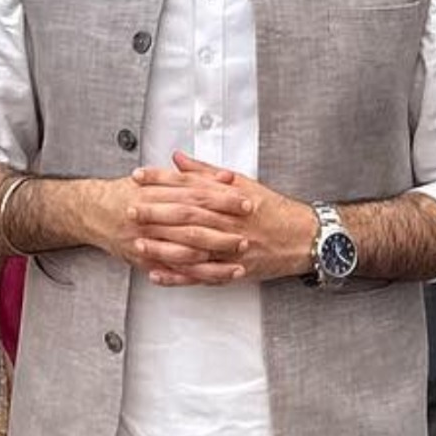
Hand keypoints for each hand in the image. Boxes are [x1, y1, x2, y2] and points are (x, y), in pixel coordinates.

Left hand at [127, 154, 314, 285]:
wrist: (304, 238)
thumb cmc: (273, 210)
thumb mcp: (243, 184)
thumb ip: (206, 172)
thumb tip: (178, 159)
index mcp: (229, 198)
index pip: (190, 185)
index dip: (161, 180)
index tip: (139, 176)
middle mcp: (229, 222)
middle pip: (188, 215)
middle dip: (156, 211)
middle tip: (130, 207)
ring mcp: (230, 248)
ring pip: (192, 246)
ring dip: (163, 245)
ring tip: (138, 241)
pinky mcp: (233, 270)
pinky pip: (201, 275)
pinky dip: (178, 276)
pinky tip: (157, 274)